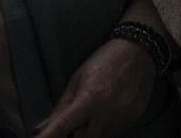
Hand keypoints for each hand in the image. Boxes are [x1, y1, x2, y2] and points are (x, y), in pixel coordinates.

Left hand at [33, 36, 155, 137]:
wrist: (139, 51)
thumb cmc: (104, 61)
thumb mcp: (78, 80)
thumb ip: (61, 108)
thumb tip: (40, 129)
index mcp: (90, 98)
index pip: (64, 125)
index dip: (49, 136)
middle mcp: (108, 112)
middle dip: (74, 135)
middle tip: (73, 124)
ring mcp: (123, 117)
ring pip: (100, 136)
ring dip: (90, 131)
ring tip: (93, 113)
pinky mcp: (135, 118)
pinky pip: (115, 131)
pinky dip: (106, 127)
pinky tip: (107, 111)